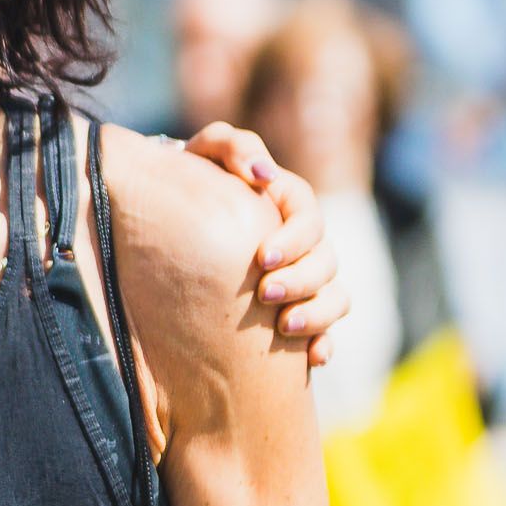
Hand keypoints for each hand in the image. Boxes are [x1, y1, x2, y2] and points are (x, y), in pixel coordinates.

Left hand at [181, 123, 348, 367]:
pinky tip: (314, 358)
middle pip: (326, 260)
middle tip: (266, 294)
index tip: (261, 258)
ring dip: (317, 313)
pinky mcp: (298, 312)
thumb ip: (232, 146)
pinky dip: (325, 344)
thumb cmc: (191, 183)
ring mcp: (305, 279)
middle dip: (301, 279)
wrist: (170, 224)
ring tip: (284, 327)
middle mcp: (303, 243)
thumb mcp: (204, 154)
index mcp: (288, 204)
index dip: (293, 239)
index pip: (308, 218)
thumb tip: (263, 173)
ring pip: (336, 296)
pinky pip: (327, 331)